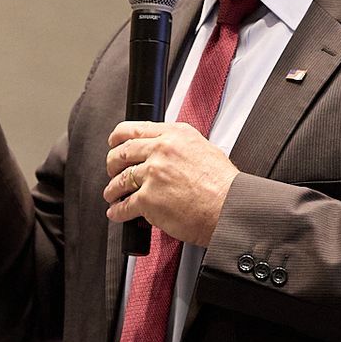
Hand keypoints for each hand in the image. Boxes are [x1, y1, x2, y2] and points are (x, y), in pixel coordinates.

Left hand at [103, 121, 238, 245]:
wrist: (228, 208)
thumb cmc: (223, 185)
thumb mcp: (204, 149)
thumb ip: (180, 146)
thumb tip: (166, 150)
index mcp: (175, 135)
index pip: (134, 129)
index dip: (118, 137)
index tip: (114, 142)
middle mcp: (161, 150)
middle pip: (122, 153)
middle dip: (112, 164)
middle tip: (112, 171)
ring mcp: (152, 174)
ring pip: (119, 180)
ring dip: (112, 190)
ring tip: (113, 195)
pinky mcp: (147, 199)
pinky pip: (124, 206)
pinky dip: (118, 211)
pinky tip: (118, 212)